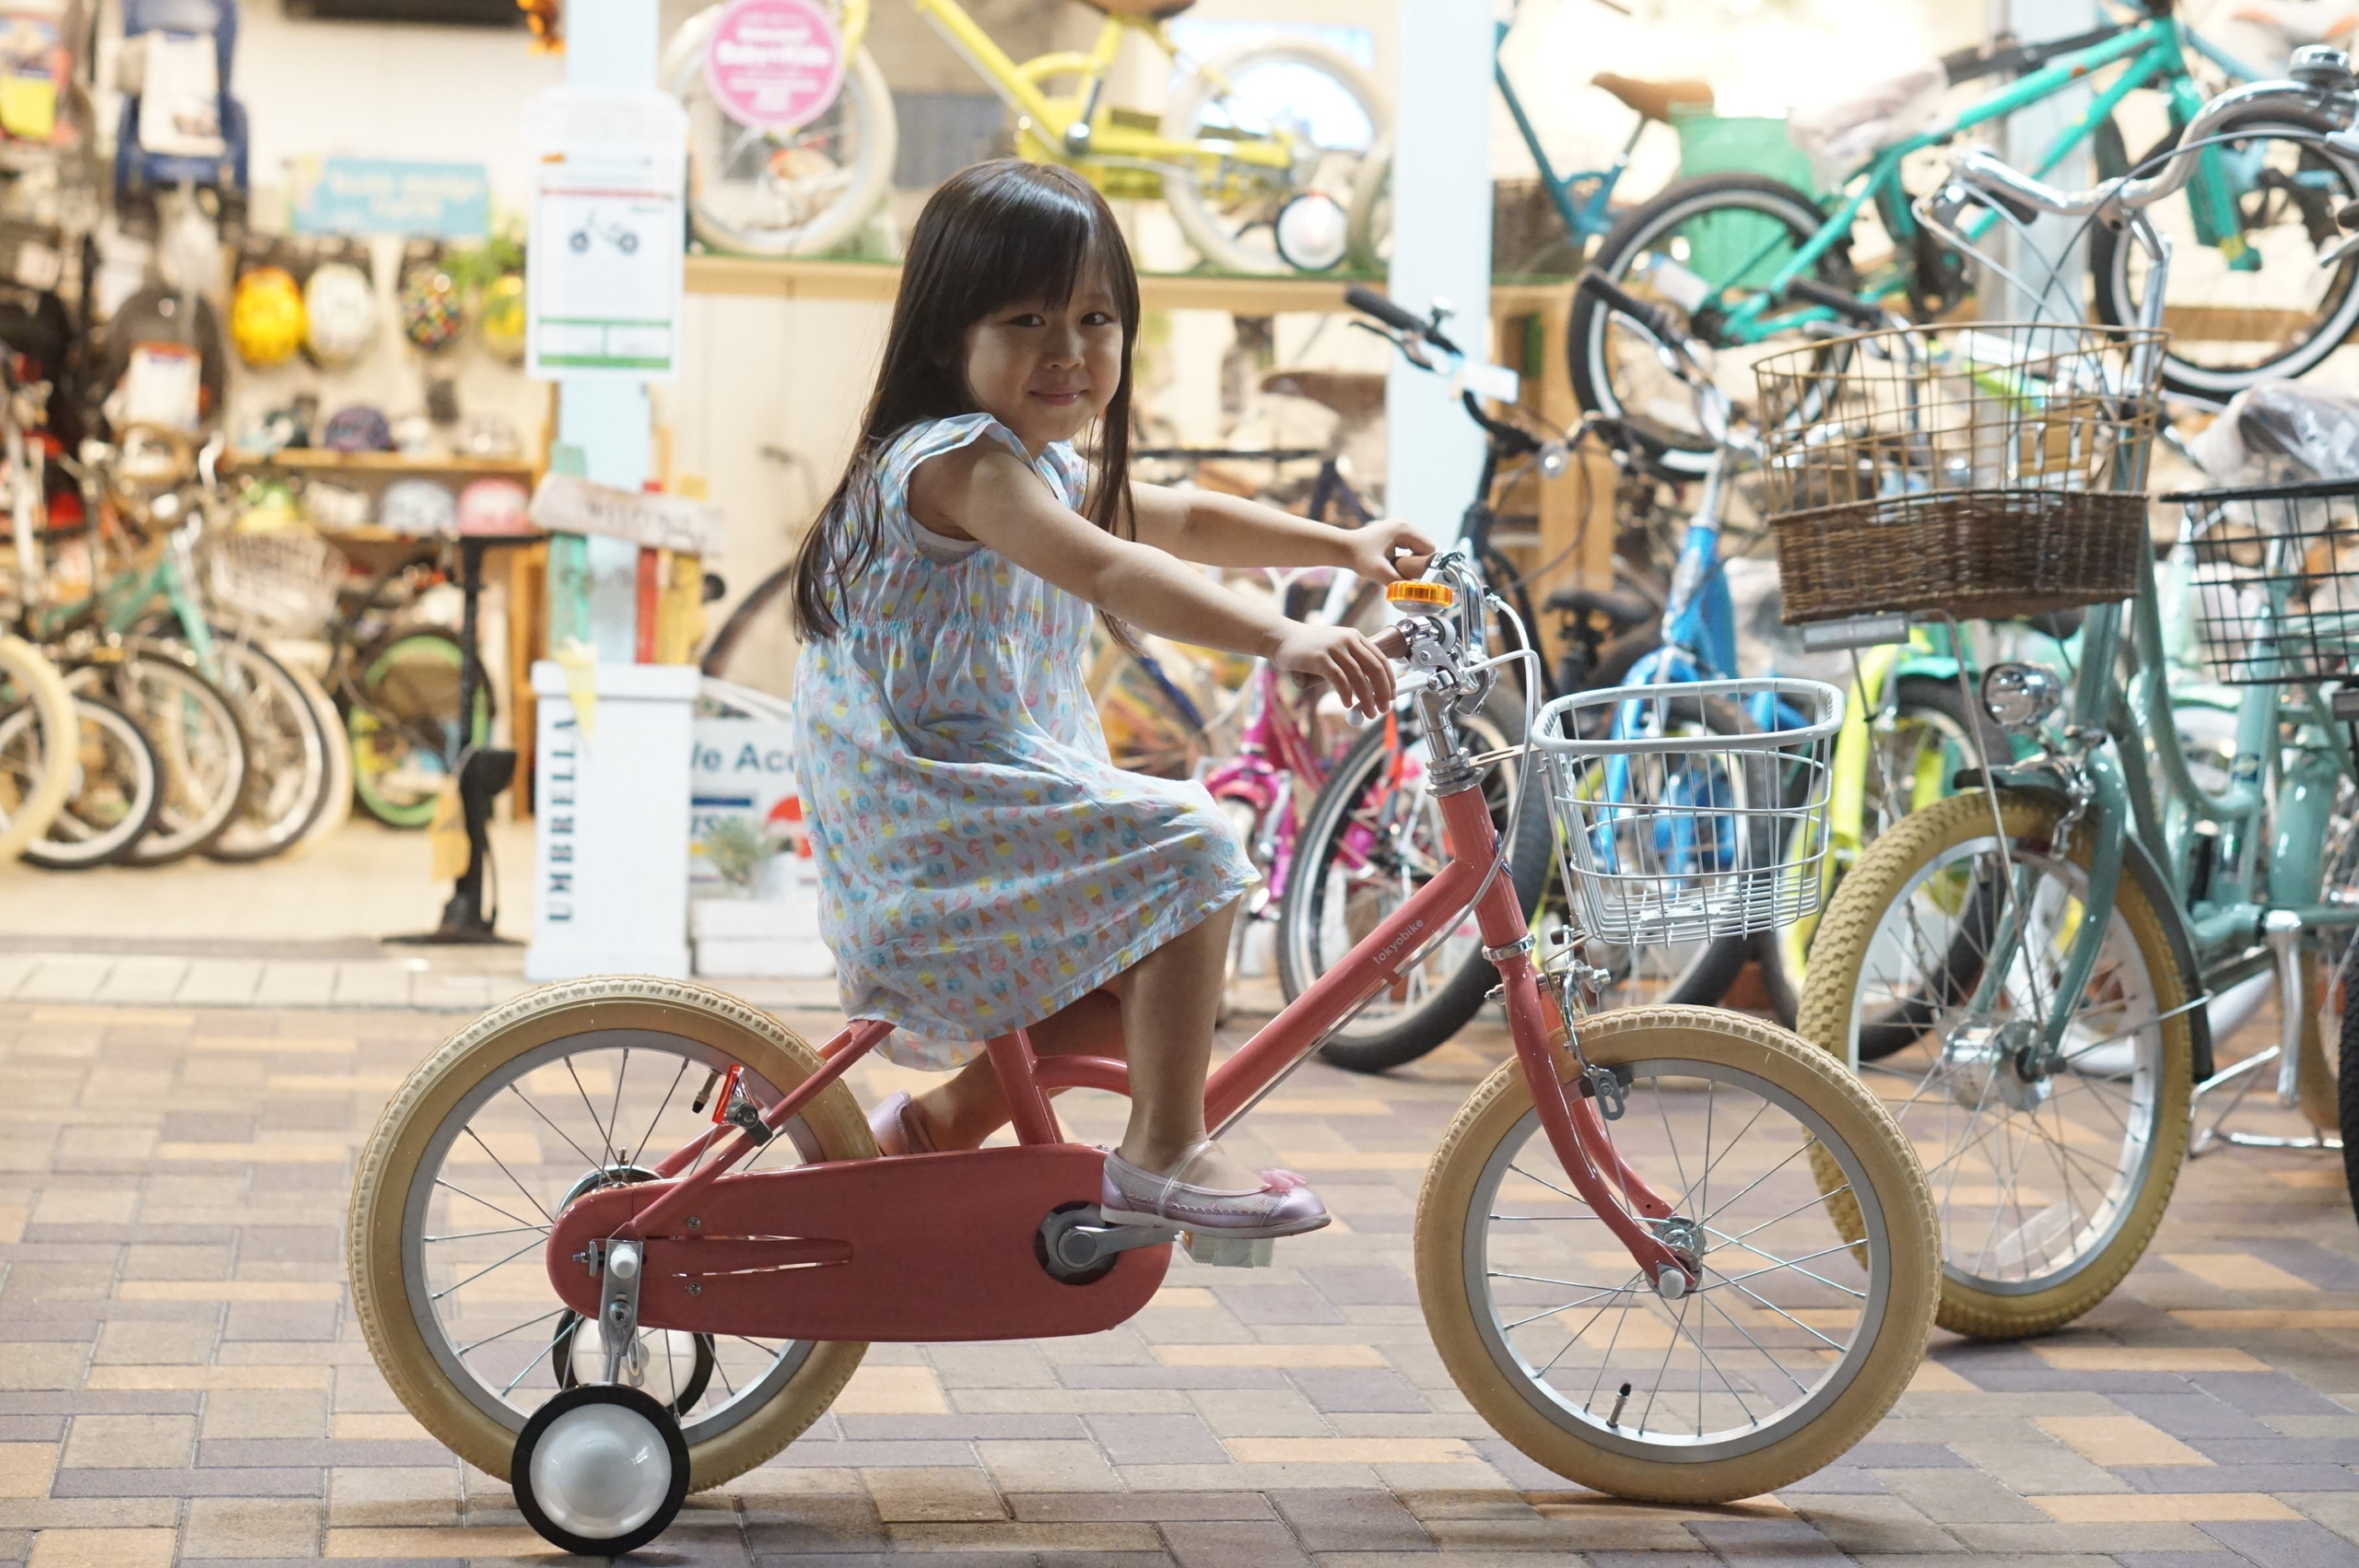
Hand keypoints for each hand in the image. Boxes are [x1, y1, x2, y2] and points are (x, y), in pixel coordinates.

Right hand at [1270, 622, 1394, 720]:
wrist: (1281, 638)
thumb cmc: (1308, 648)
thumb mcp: (1334, 649)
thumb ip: (1350, 664)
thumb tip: (1369, 692)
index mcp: (1355, 637)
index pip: (1381, 659)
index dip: (1389, 681)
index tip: (1391, 697)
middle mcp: (1348, 640)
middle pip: (1374, 668)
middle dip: (1382, 692)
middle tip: (1383, 709)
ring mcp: (1334, 647)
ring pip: (1358, 676)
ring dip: (1366, 698)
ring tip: (1368, 712)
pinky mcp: (1320, 657)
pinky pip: (1339, 679)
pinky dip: (1346, 693)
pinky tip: (1347, 703)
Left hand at [1347, 518, 1436, 583]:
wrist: (1343, 548)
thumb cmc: (1358, 556)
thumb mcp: (1380, 572)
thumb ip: (1399, 583)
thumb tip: (1417, 593)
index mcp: (1404, 528)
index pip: (1429, 548)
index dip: (1422, 564)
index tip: (1409, 575)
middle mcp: (1405, 523)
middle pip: (1425, 547)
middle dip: (1416, 562)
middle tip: (1400, 572)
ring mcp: (1400, 524)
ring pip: (1418, 547)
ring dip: (1411, 560)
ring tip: (1395, 567)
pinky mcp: (1396, 530)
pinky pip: (1410, 545)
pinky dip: (1405, 556)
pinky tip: (1393, 561)